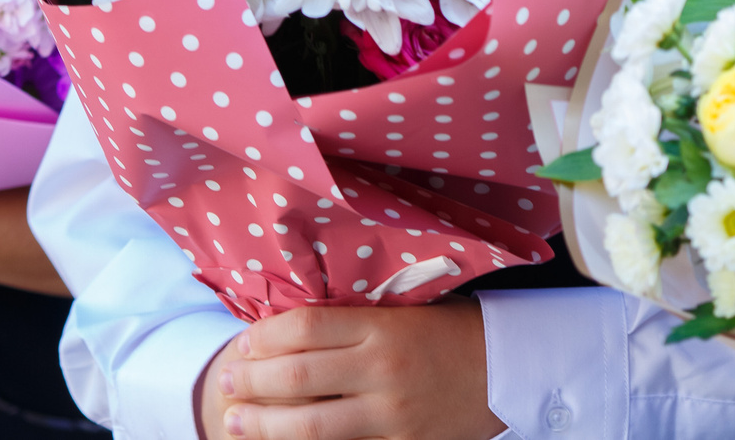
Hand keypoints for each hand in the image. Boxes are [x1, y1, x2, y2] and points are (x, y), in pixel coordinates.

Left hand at [203, 301, 500, 439]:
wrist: (510, 370)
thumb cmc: (453, 331)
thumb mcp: (405, 311)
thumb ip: (354, 320)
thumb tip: (289, 329)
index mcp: (382, 325)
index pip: (304, 326)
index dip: (263, 335)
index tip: (243, 341)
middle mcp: (382, 368)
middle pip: (296, 375)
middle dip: (250, 380)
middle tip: (225, 380)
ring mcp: (390, 412)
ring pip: (309, 423)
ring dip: (263, 423)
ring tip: (234, 420)